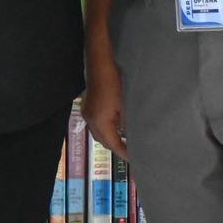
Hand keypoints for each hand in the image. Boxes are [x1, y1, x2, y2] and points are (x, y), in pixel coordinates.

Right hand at [84, 37, 127, 160]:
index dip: (124, 153)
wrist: (100, 62)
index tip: (135, 159)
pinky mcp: (87, 106)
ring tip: (127, 141)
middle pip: (103, 141)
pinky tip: (117, 125)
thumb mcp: (126, 105)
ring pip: (99, 133)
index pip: (113, 144)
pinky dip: (107, 129)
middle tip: (133, 152)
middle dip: (117, 148)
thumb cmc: (114, 82)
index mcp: (100, 122)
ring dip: (111, 138)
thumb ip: (128, 123)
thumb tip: (133, 136)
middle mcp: (90, 120)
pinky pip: (96, 124)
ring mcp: (87, 112)